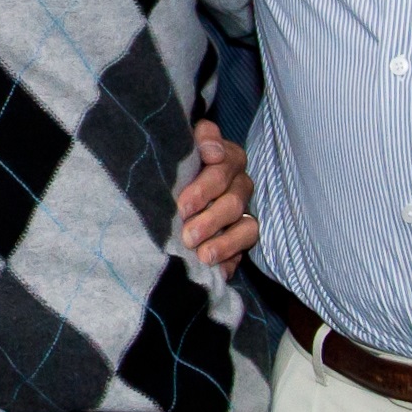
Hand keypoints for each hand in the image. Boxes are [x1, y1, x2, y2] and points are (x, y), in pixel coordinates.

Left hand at [174, 121, 259, 275]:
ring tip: (202, 255)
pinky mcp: (241, 238)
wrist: (165, 197)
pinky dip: (231, 260)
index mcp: (227, 159)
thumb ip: (198, 140)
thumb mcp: (176, 149)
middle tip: (187, 234)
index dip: (206, 186)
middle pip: (234, 201)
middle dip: (210, 219)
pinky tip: (216, 270)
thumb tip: (212, 151)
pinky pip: (244, 251)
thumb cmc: (171, 169)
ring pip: (246, 228)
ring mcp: (243, 213)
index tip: (184, 204)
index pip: (226, 165)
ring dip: (224, 243)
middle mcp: (239, 185)